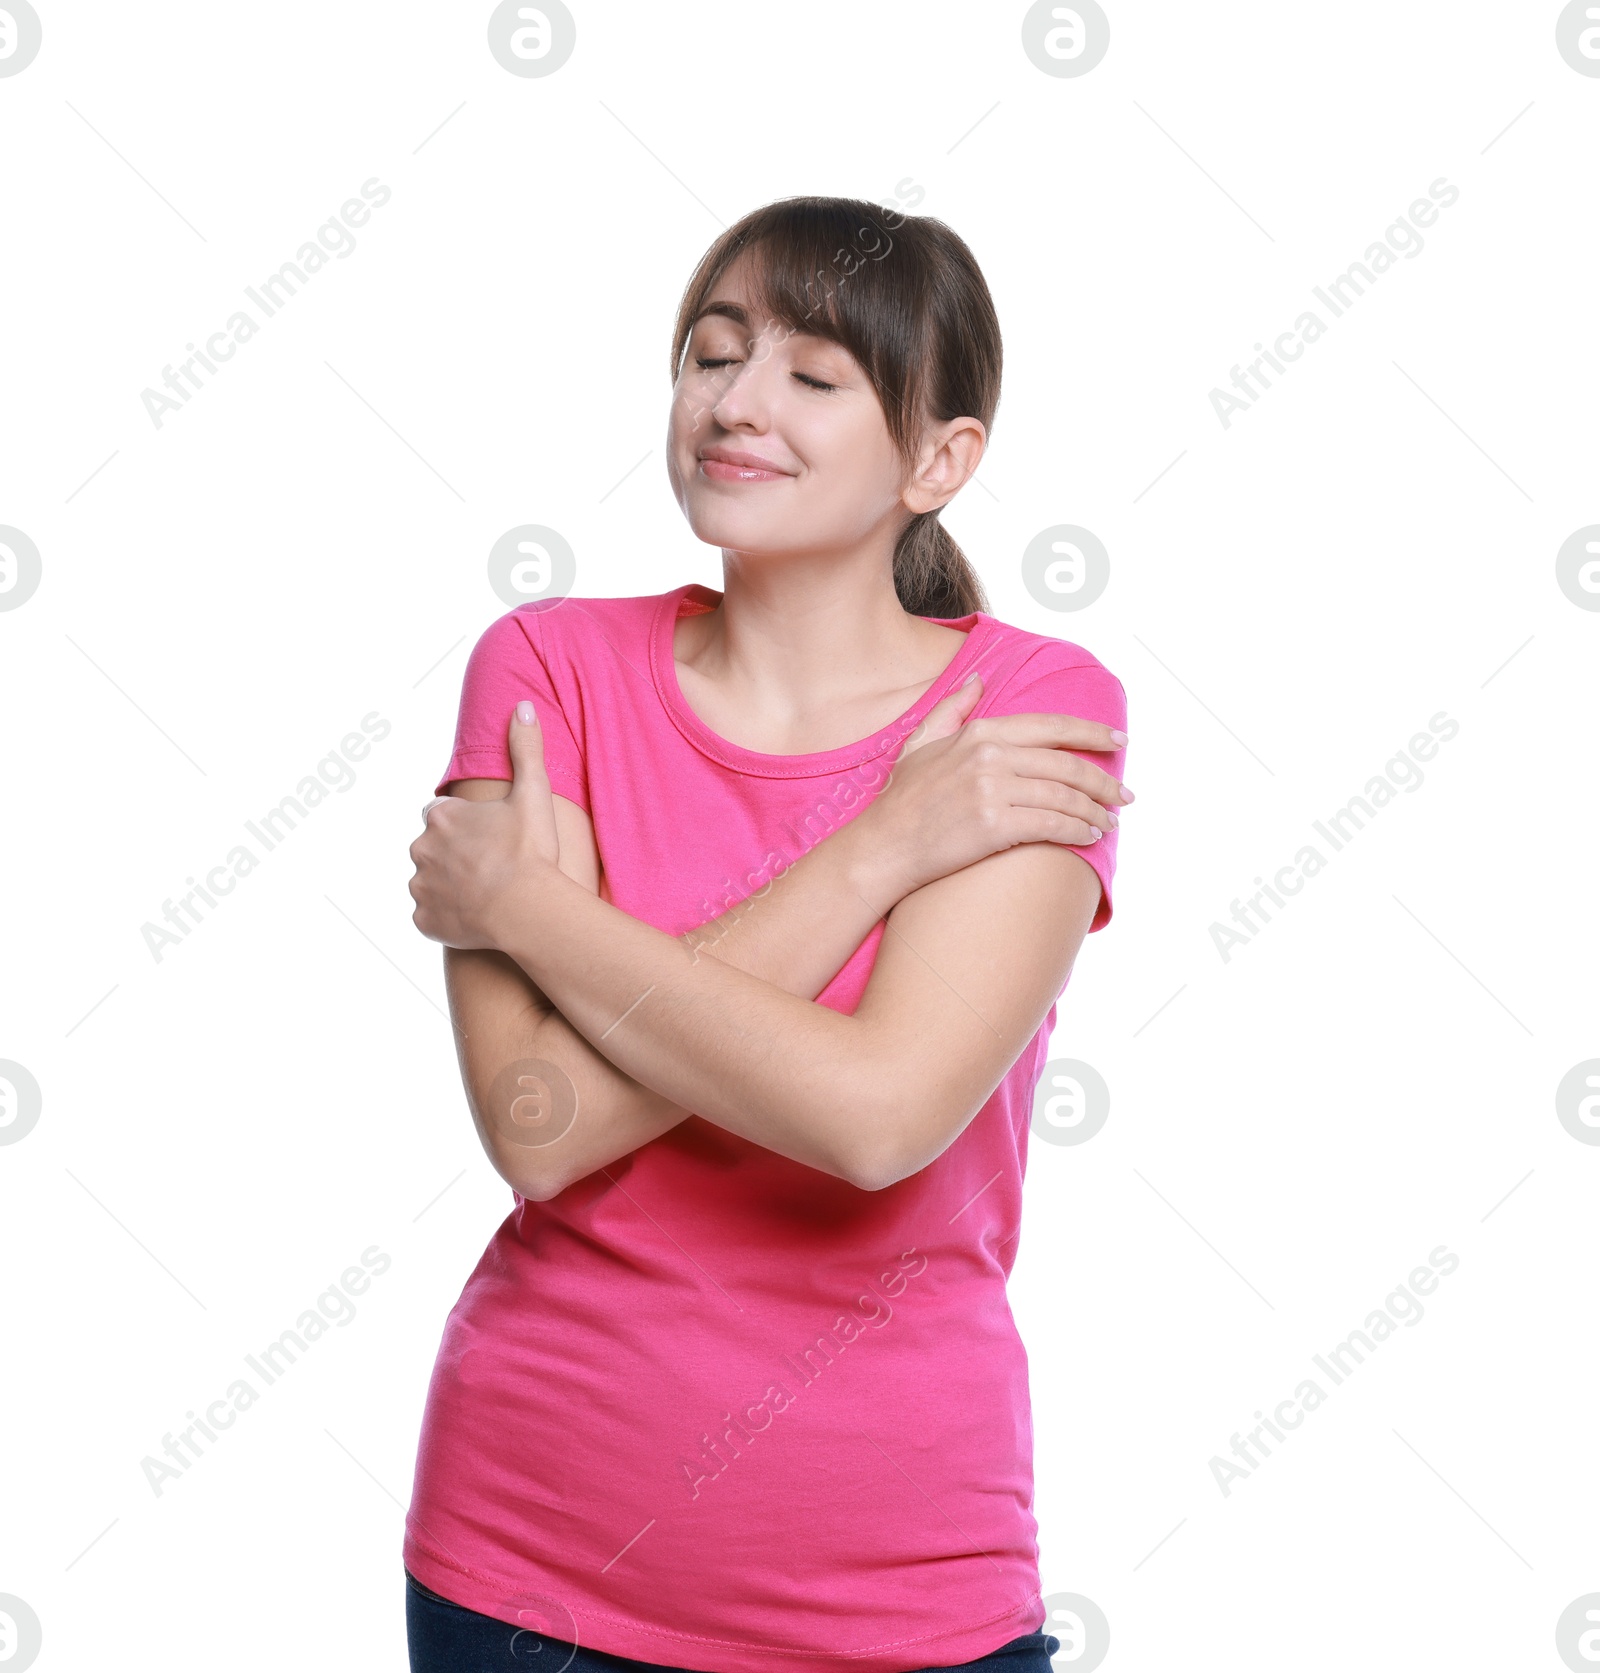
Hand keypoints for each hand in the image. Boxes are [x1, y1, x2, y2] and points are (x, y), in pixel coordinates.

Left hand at [409, 702, 560, 948]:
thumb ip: (525, 749)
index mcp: (443, 817)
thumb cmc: (530, 851)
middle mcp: (422, 849)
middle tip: (490, 866)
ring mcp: (421, 887)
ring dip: (450, 885)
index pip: (442, 815)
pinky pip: (432, 916)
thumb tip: (523, 707)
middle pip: (433, 848)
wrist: (527, 908)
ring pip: (430, 882)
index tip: (490, 836)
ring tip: (485, 893)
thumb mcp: (532, 793)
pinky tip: (475, 917)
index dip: (466, 825)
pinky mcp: (424, 921)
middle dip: (455, 855)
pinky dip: (448, 917)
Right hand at [861, 674, 1131, 896]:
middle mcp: (990, 756)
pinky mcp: (996, 825)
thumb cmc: (902, 800)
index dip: (1091, 733)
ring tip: (1109, 821)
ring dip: (1096, 811)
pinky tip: (1089, 837)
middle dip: (1104, 781)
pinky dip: (1078, 831)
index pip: (1051, 727)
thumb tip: (978, 680)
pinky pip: (1053, 825)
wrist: (884, 846)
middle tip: (1124, 795)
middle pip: (1067, 766)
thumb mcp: (921, 743)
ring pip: (1065, 797)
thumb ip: (952, 709)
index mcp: (980, 733)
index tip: (1118, 741)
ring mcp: (993, 790)